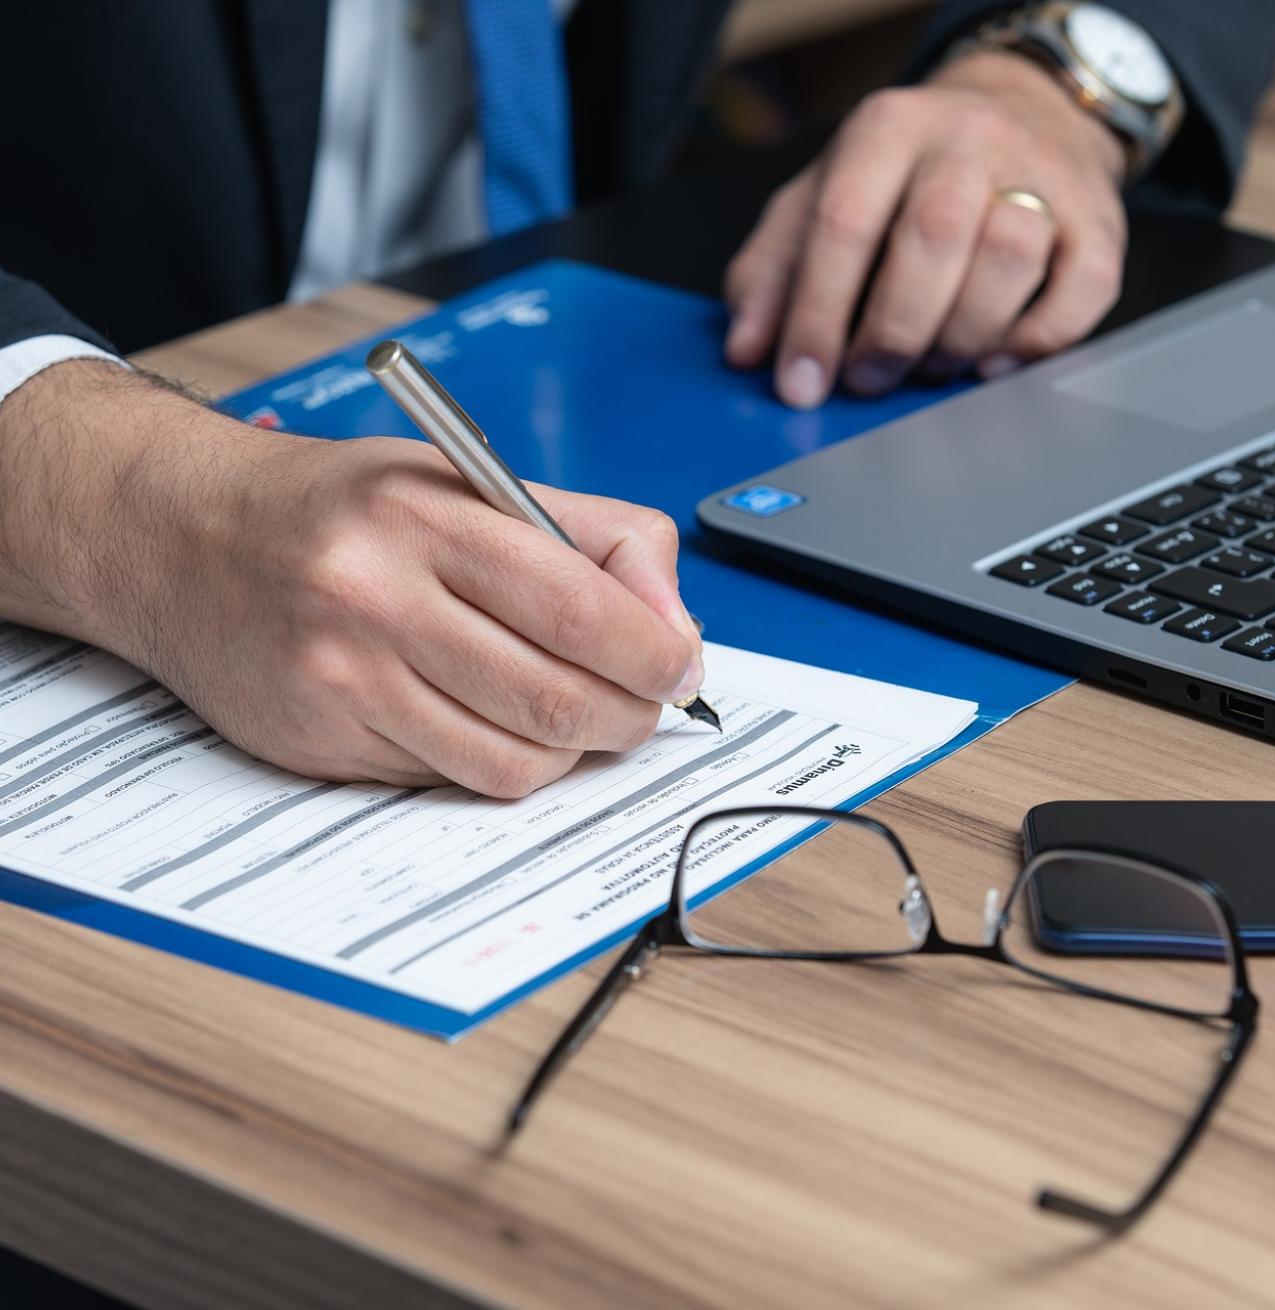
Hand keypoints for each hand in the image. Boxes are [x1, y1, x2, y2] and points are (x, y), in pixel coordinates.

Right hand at [0, 362, 701, 797]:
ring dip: (571, 751)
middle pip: (556, 700)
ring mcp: (344, 681)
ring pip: (512, 762)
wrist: (185, 538)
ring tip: (574, 714)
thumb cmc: (347, 509)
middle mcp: (378, 600)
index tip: (680, 666)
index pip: (580, 610)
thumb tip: (674, 623)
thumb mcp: (471, 481)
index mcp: (428, 519)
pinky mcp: (321, 743)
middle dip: (630, 714)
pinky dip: (499, 764)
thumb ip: (592, 536)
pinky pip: (451, 781)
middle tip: (644, 702)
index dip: (655, 653)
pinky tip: (494, 723)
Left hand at [724, 51, 1128, 406]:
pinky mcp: (1100, 222)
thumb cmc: (905, 177)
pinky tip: (991, 362)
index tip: (800, 383)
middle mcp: (969, 140)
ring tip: (927, 366)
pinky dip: (1034, 342)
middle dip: (892, 330)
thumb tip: (747, 350)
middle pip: (934, 235)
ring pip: (1009, 258)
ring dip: (959, 337)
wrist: (1022, 114)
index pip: (844, 222)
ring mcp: (1044, 176)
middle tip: (869, 378)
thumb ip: (772, 271)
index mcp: (886, 129)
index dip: (816, 315)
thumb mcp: (820, 198)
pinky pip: (1082, 292)